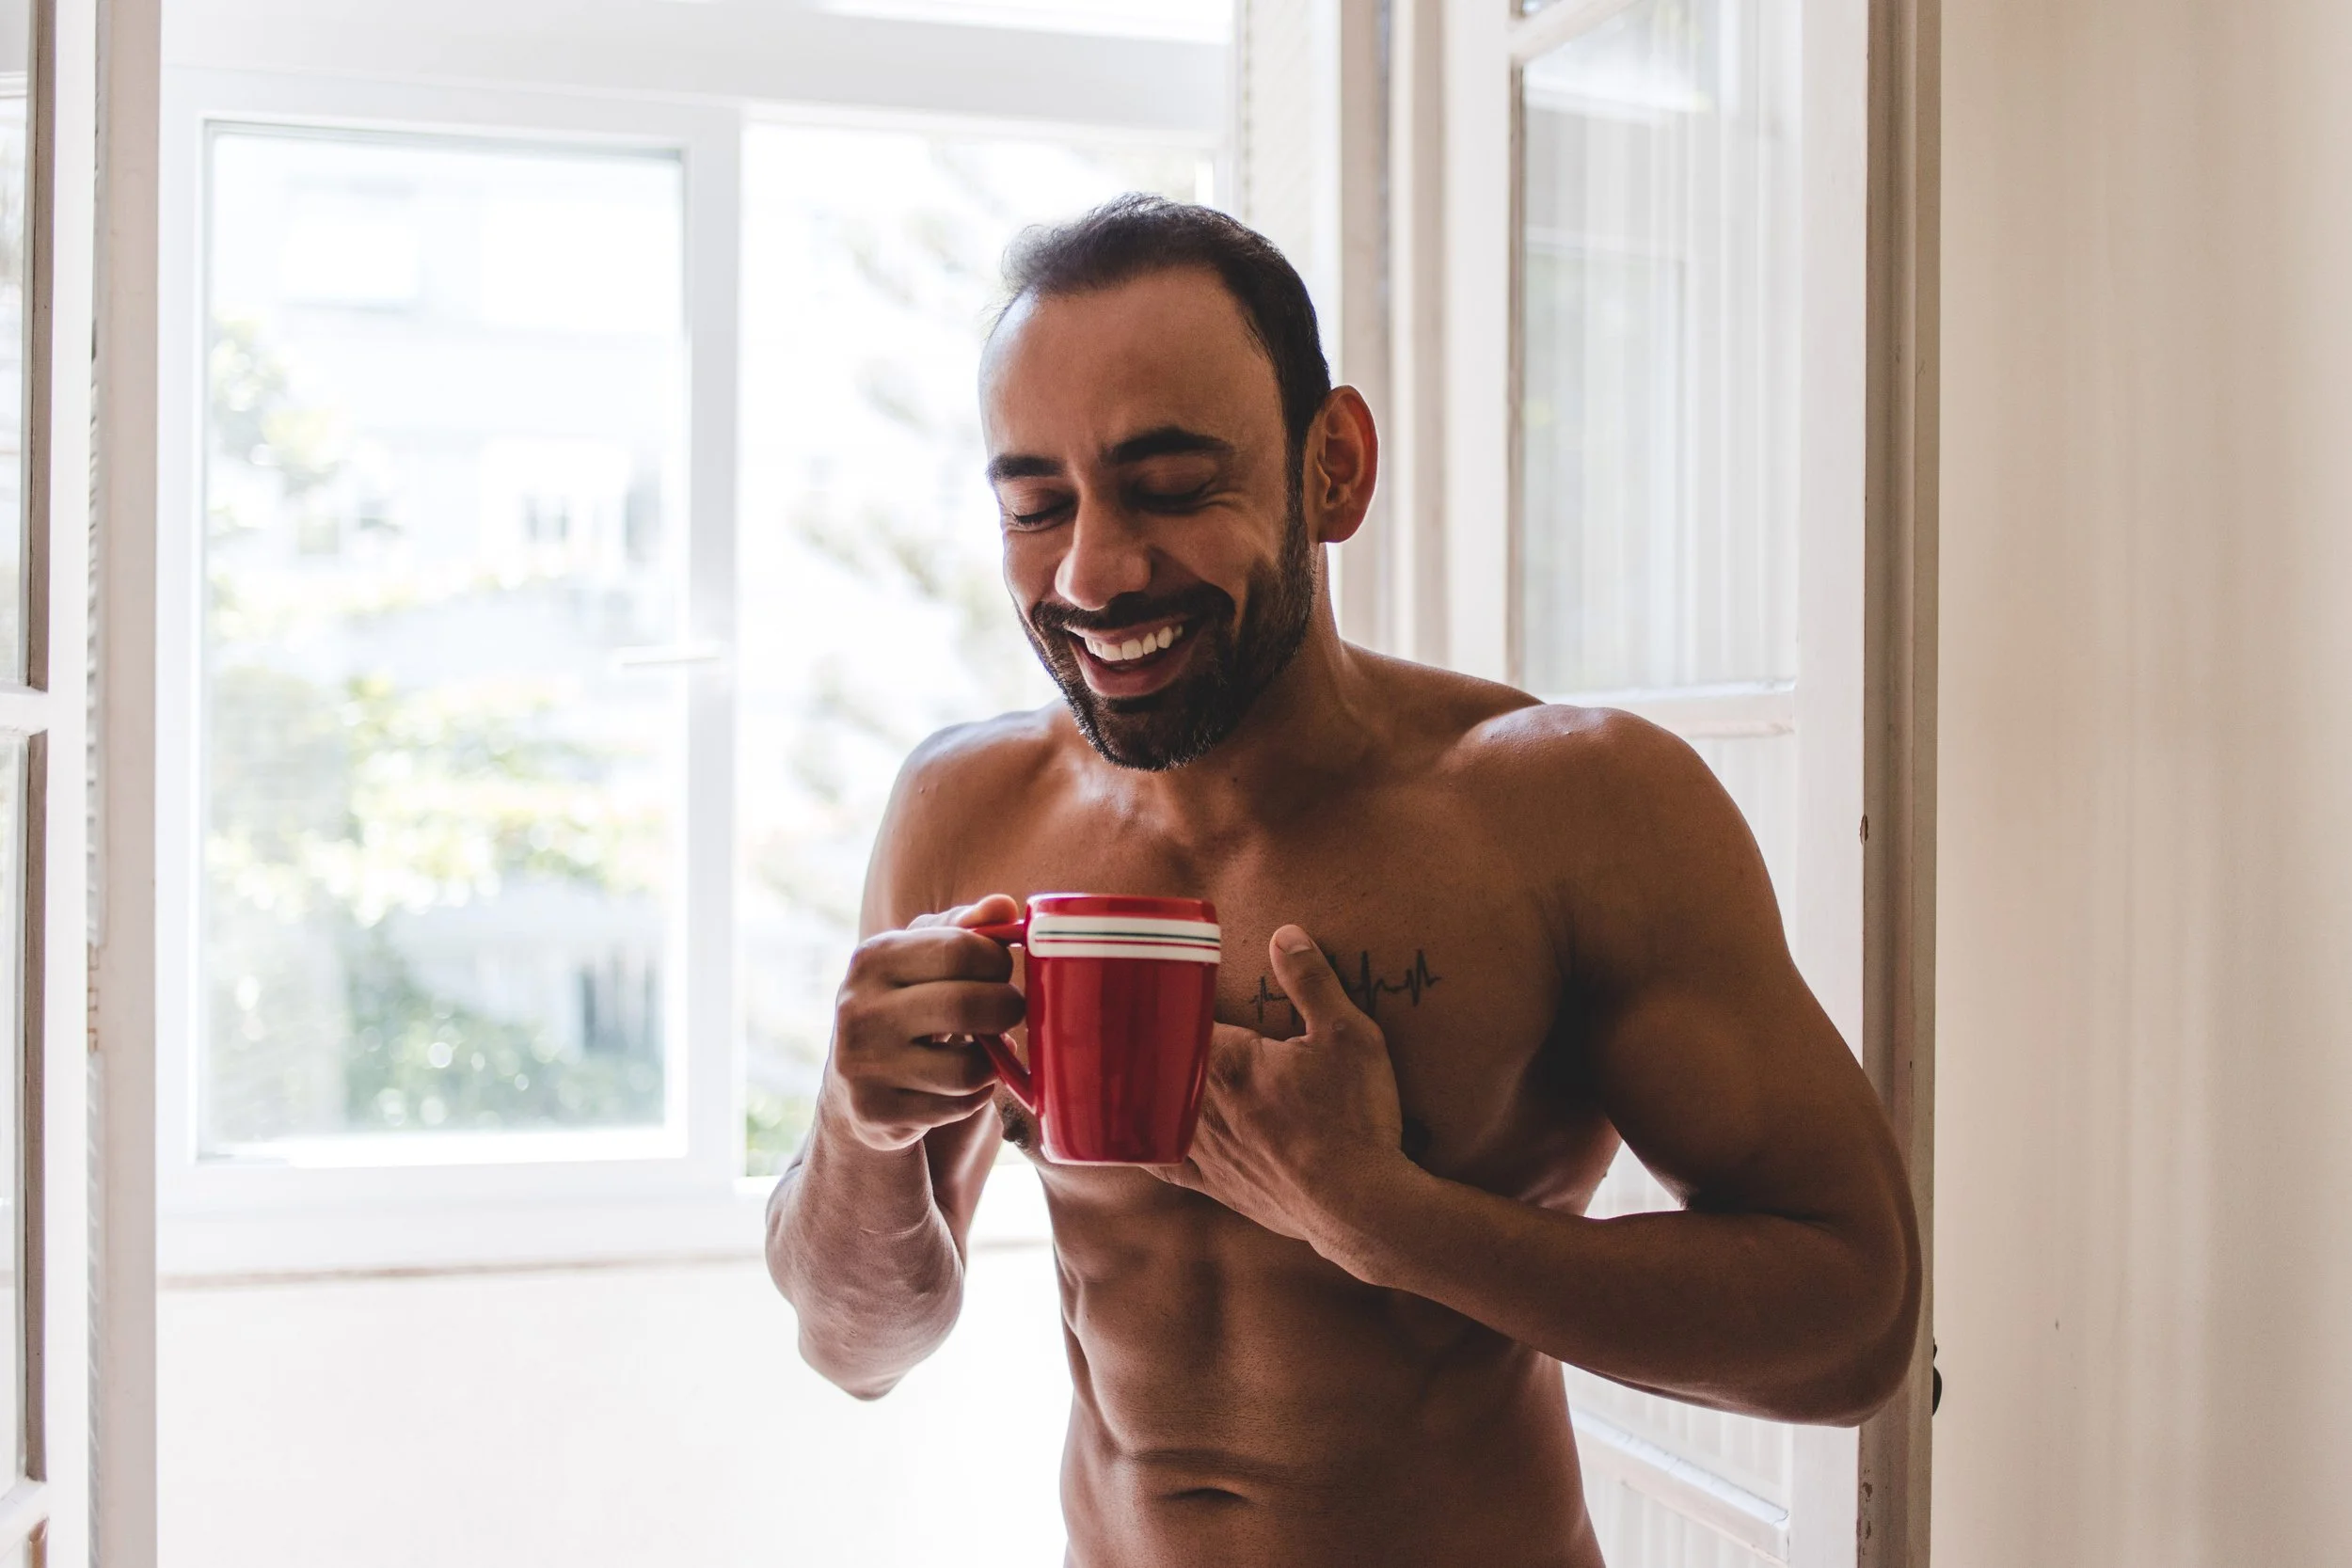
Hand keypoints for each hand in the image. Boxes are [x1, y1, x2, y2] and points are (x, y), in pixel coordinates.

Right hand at [823, 895, 1025, 1152]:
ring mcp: (864, 1065)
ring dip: (993, 1061)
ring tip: (986, 1050)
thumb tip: (1003, 906)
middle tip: (1009, 1011)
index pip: (961, 949)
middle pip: (967, 1007)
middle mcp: (859, 1010)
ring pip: (968, 1067)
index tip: (999, 972)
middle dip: (1007, 1009)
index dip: (997, 961)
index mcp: (872, 959)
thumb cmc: (905, 1005)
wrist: (855, 1086)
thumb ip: (965, 928)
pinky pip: (959, 1104)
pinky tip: (963, 1082)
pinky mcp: (878, 1112)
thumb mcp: (923, 959)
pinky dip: (976, 1093)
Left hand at [1149, 925, 1412, 1251]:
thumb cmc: (1356, 1118)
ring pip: (1150, 1113)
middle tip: (1123, 1019)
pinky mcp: (1217, 1187)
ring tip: (1126, 1069)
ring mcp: (1206, 1151)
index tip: (1137, 984)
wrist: (1361, 1205)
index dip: (1157, 1004)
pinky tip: (1137, 1137)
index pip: (1173, 1024)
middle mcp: (1203, 1107)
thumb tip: (1284, 933)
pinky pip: (1165, 1163)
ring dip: (1139, 1089)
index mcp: (1227, 1062)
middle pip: (1153, 1066)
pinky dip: (1146, 1145)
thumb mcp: (1348, 1036)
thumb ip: (1313, 982)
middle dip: (1143, 1043)